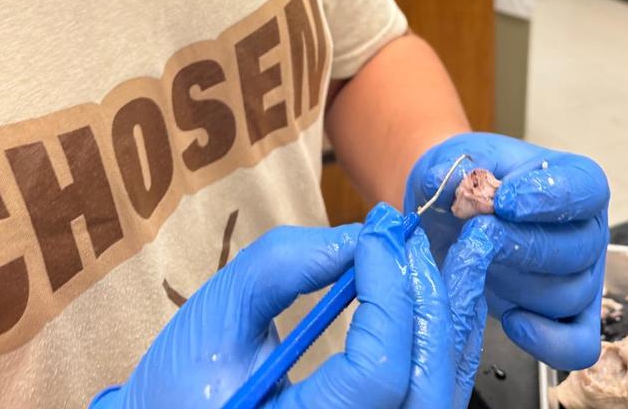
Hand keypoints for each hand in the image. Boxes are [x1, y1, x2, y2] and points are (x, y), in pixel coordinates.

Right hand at [90, 204, 482, 408]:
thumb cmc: (181, 386)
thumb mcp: (218, 317)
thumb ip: (284, 268)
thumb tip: (362, 235)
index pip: (379, 374)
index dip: (387, 295)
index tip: (375, 237)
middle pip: (427, 389)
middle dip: (428, 302)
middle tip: (409, 242)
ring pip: (440, 395)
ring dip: (446, 319)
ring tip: (444, 258)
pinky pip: (427, 396)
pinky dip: (439, 341)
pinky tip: (435, 296)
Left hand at [404, 133, 609, 371]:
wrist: (450, 213)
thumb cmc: (465, 182)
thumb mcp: (455, 161)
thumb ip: (454, 168)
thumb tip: (441, 181)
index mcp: (576, 178)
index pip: (585, 188)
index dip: (548, 197)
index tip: (503, 201)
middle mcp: (588, 228)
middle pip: (576, 248)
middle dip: (519, 245)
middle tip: (476, 234)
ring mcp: (583, 276)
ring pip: (567, 295)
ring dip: (515, 284)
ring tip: (480, 264)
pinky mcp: (568, 319)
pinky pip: (577, 344)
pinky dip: (546, 341)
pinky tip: (511, 320)